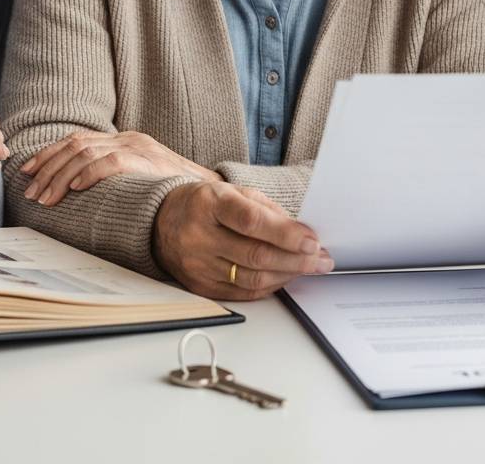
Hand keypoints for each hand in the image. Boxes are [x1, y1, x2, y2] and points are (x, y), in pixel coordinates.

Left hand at [20, 130, 220, 205]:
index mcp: (124, 141)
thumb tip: (77, 196)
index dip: (48, 155)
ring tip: (44, 197)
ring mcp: (138, 147)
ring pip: (86, 153)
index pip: (77, 140)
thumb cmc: (174, 193)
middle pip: (75, 145)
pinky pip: (111, 162)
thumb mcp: (140, 180)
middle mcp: (128, 139)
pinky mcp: (147, 159)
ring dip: (60, 176)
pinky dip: (88, 173)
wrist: (212, 192)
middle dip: (47, 168)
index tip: (26, 171)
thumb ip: (114, 179)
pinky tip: (74, 189)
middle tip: (30, 191)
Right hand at [152, 182, 333, 300]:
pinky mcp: (199, 287)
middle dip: (296, 259)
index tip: (312, 240)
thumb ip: (266, 210)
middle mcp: (199, 236)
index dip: (285, 233)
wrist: (162, 221)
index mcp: (209, 204)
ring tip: (310, 268)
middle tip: (321, 259)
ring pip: (251, 278)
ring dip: (287, 275)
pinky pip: (242, 293)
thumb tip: (301, 232)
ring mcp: (197, 265)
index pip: (251, 222)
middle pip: (255, 254)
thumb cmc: (204, 204)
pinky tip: (285, 277)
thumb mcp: (233, 192)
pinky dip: (269, 287)